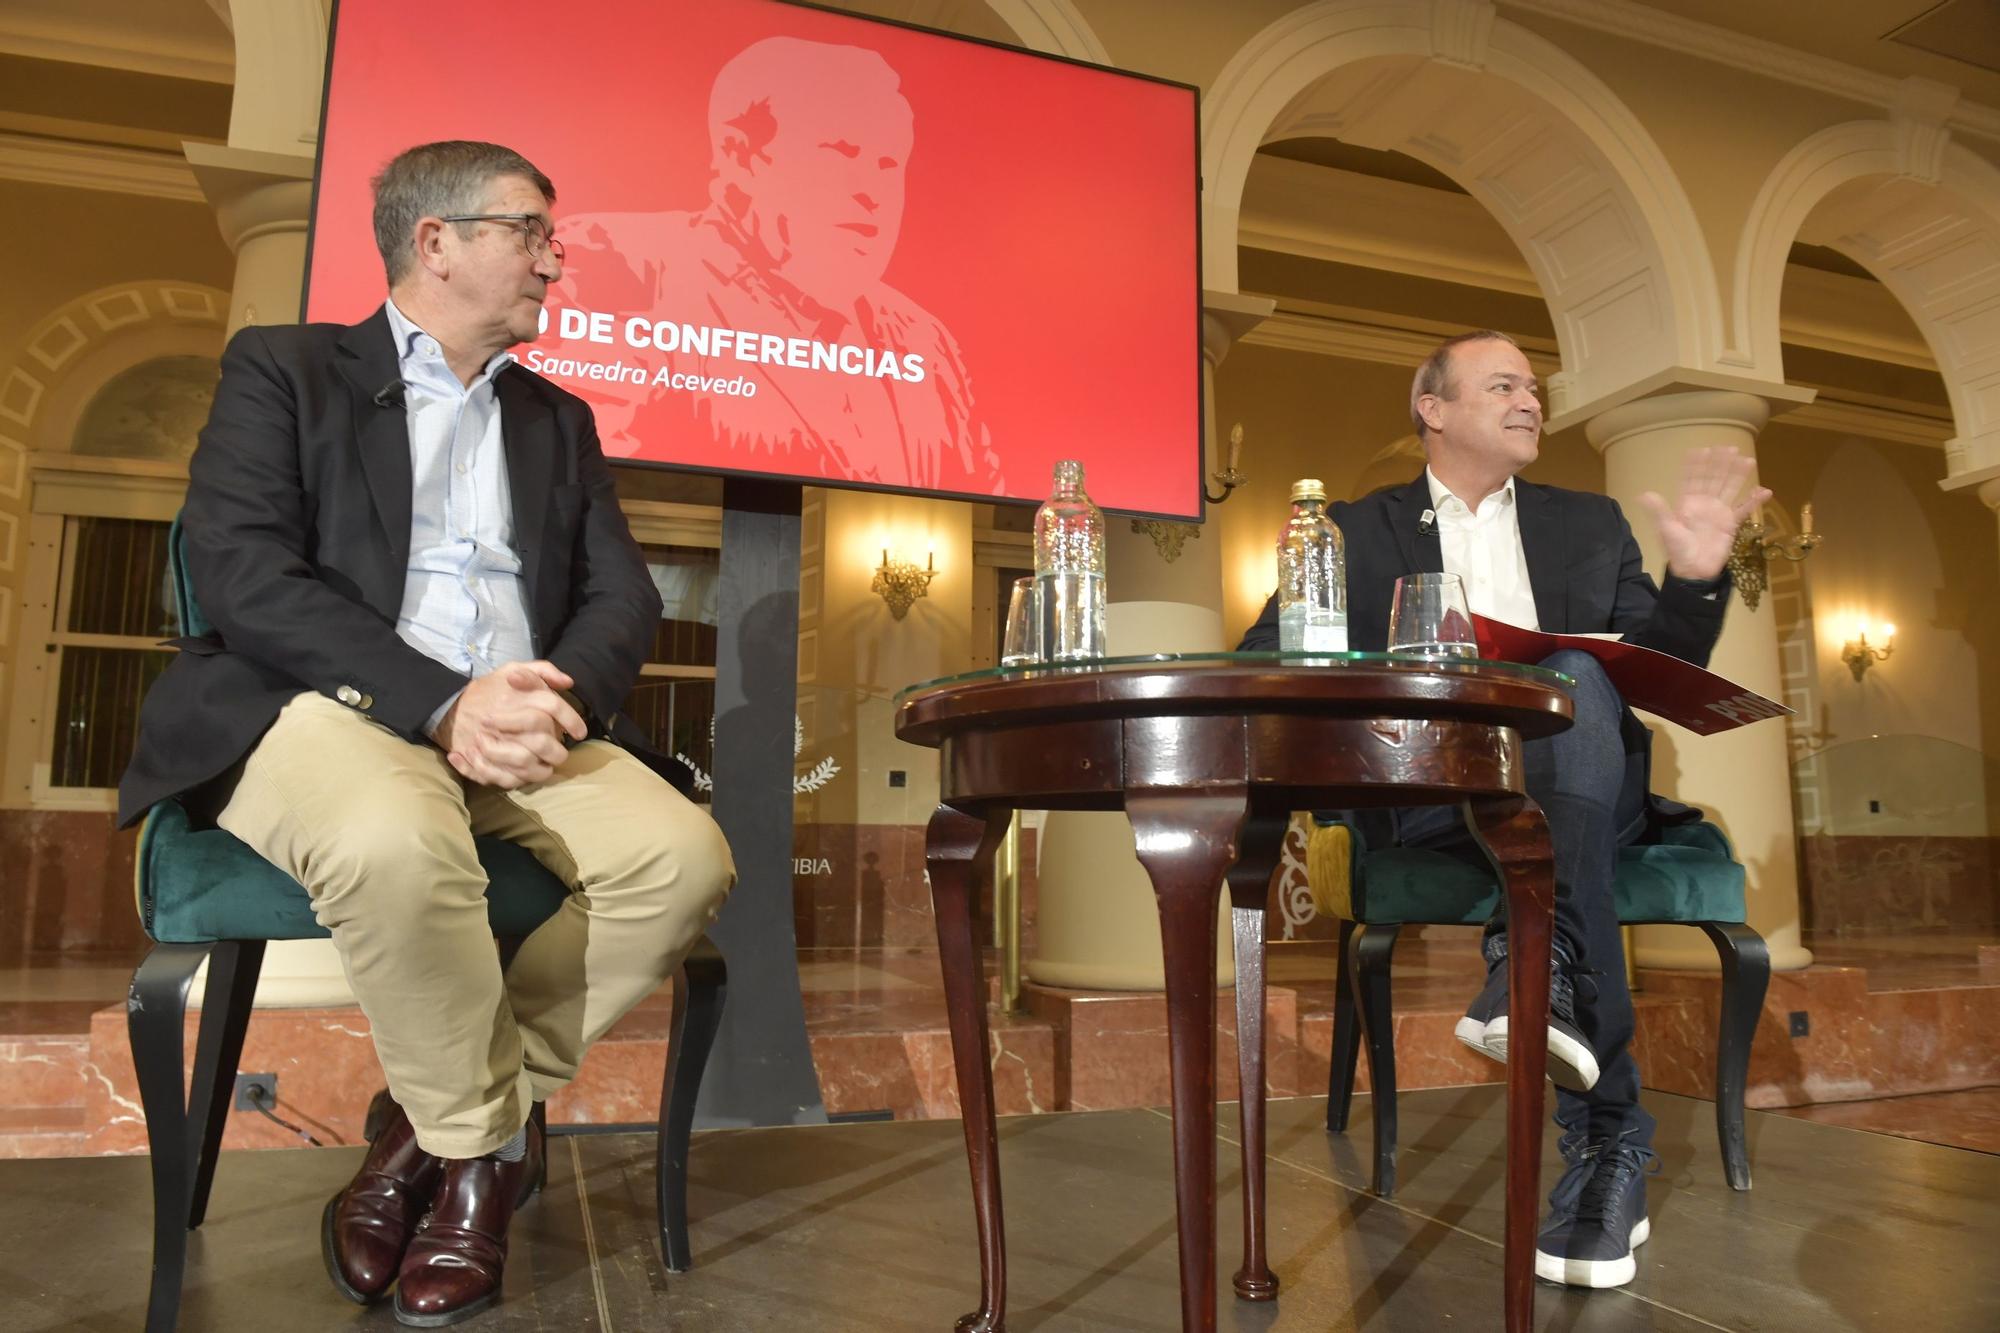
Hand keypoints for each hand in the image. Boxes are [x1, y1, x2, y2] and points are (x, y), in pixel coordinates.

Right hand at [434, 661, 586, 788]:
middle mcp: (505, 718)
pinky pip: (507, 777)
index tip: (581, 733)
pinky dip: (522, 778)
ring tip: (548, 766)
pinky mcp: (480, 760)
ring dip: (543, 769)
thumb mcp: (512, 669)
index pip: (552, 706)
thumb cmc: (488, 689)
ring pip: (527, 763)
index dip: (572, 720)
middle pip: (543, 741)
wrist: (450, 709)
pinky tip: (529, 773)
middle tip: (561, 754)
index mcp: (516, 695)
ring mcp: (492, 741)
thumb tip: (568, 683)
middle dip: (558, 752)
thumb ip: (543, 671)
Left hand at [1636, 446, 1771, 583]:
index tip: (1701, 450)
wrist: (1694, 570)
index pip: (1692, 479)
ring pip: (1730, 488)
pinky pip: (1744, 509)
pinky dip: (1754, 501)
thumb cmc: (1677, 550)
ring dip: (1738, 475)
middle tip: (1729, 447)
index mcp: (1687, 503)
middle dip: (1721, 464)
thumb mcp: (1666, 529)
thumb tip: (1643, 494)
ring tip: (1748, 460)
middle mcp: (1704, 504)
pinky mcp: (1731, 524)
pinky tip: (1765, 490)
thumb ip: (1659, 510)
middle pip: (1714, 479)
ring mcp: (1719, 512)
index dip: (1696, 466)